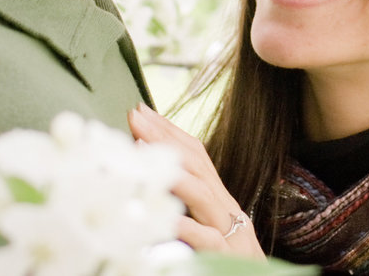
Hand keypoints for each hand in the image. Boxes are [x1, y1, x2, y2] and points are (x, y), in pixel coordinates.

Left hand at [128, 104, 265, 259]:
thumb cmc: (232, 258)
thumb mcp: (209, 224)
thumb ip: (189, 204)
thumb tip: (154, 182)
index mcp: (218, 197)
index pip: (195, 154)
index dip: (169, 130)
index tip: (142, 111)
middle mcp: (225, 206)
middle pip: (195, 163)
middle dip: (165, 137)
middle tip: (135, 116)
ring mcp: (227, 229)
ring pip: (201, 193)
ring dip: (170, 169)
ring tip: (144, 151)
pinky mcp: (226, 255)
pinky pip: (205, 238)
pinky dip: (186, 226)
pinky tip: (166, 217)